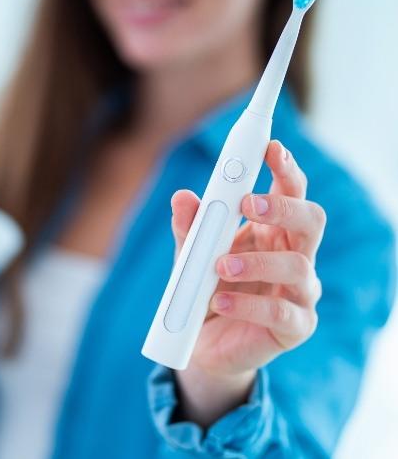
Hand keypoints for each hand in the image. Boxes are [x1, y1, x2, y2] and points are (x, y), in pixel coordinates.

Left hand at [170, 140, 325, 426]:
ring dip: (257, 262)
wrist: (203, 345)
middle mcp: (292, 255)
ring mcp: (298, 292)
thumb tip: (182, 197)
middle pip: (311, 220)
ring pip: (298, 266)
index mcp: (271, 230)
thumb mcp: (192, 255)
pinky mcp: (294, 327)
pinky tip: (220, 302)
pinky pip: (282, 313)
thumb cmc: (205, 289)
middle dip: (284, 206)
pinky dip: (248, 305)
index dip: (285, 169)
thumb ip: (190, 228)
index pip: (291, 192)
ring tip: (220, 266)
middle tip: (250, 203)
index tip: (269, 148)